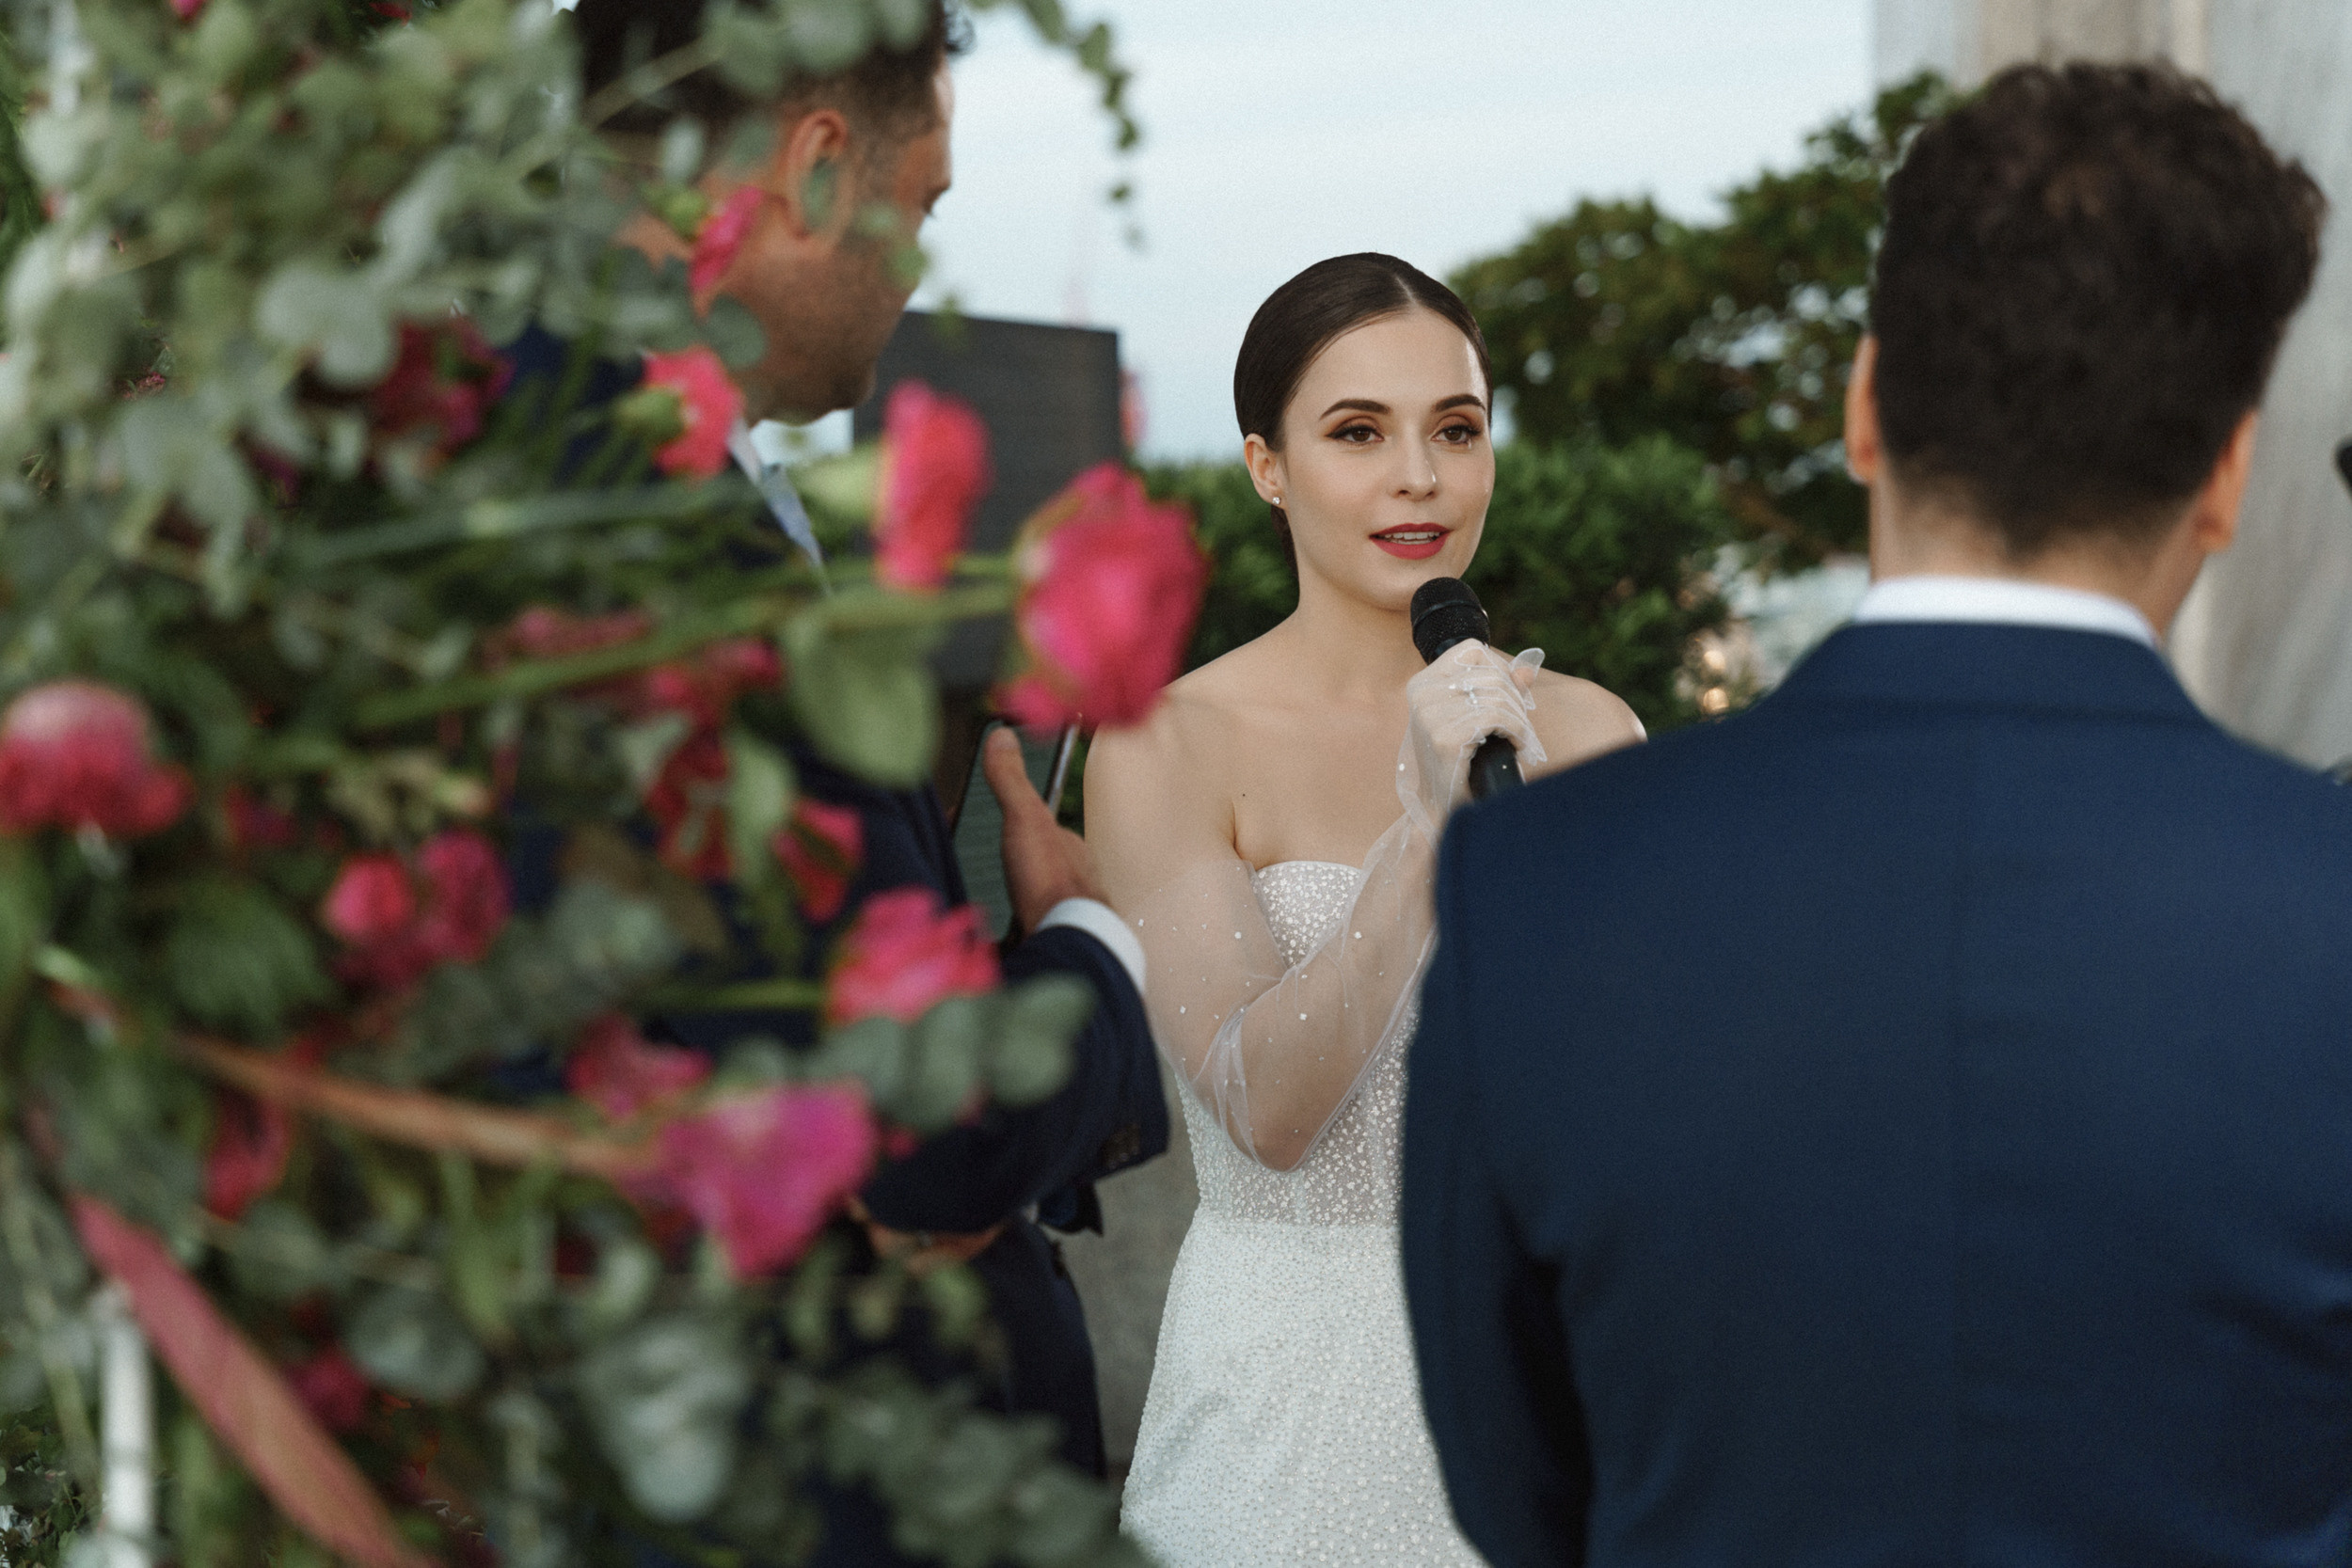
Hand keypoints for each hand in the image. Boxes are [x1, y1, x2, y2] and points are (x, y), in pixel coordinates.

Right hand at [984, 727, 1103, 933]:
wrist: (1065, 940)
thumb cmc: (1049, 878)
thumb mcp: (1024, 817)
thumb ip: (1010, 780)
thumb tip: (1001, 734)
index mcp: (1068, 844)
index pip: (1035, 824)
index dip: (1005, 821)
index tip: (970, 824)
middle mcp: (1071, 876)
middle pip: (1028, 860)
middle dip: (1001, 858)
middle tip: (968, 858)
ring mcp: (1062, 909)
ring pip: (1027, 895)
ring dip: (1003, 893)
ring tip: (975, 893)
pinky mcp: (1049, 938)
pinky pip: (1022, 927)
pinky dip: (1004, 924)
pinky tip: (989, 927)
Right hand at [1398, 643, 1546, 834]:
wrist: (1442, 808)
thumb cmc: (1459, 762)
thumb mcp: (1474, 717)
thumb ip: (1500, 689)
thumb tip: (1528, 671)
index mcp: (1422, 684)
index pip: (1473, 650)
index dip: (1500, 670)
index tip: (1509, 696)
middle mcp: (1421, 695)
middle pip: (1491, 674)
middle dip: (1515, 699)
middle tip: (1519, 725)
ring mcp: (1430, 716)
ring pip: (1498, 696)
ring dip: (1518, 718)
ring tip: (1518, 736)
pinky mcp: (1445, 738)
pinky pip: (1497, 717)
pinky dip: (1516, 730)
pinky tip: (1516, 745)